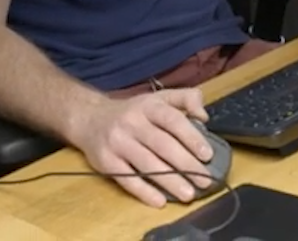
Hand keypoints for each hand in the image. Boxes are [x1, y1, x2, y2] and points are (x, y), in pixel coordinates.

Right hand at [69, 89, 214, 206]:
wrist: (89, 118)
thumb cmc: (132, 112)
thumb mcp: (158, 97)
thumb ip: (186, 99)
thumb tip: (204, 116)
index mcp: (148, 106)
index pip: (173, 120)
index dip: (191, 137)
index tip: (207, 155)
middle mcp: (132, 122)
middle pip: (162, 145)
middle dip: (186, 165)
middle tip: (205, 181)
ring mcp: (117, 142)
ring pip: (147, 164)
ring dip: (170, 181)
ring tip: (188, 194)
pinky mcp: (106, 161)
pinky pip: (127, 178)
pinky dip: (144, 191)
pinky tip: (160, 201)